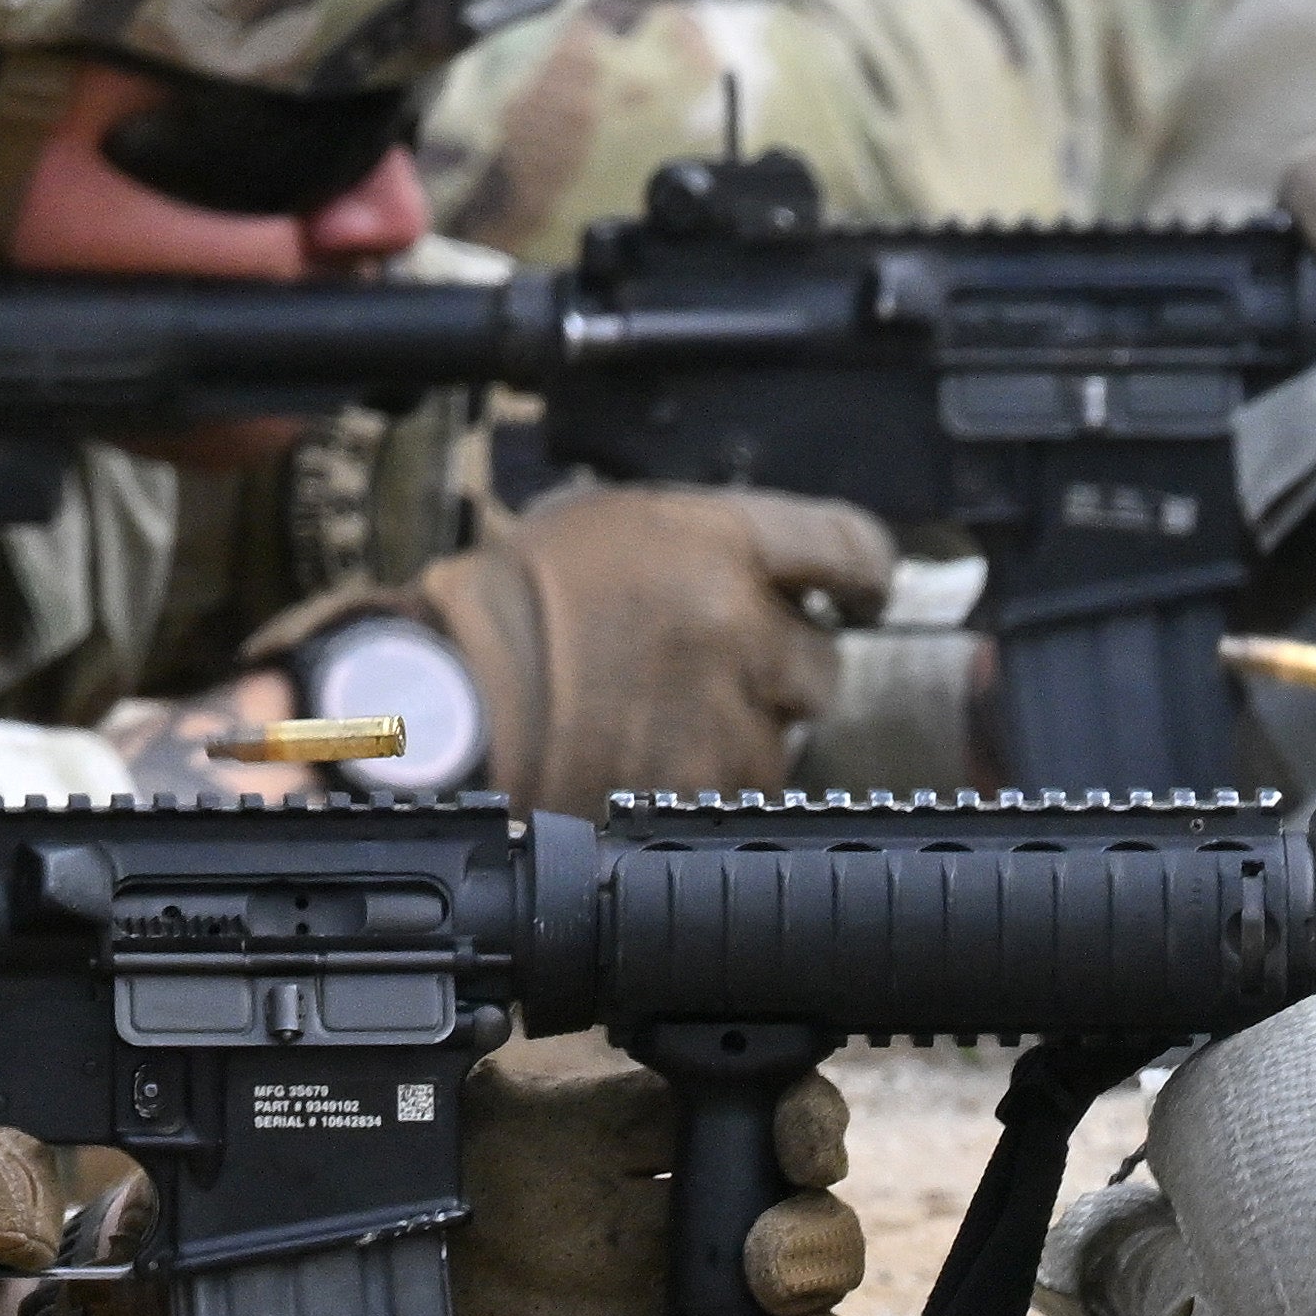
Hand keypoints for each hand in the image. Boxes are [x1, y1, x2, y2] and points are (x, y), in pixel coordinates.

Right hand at [378, 484, 900, 810]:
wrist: (451, 696)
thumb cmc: (511, 603)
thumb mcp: (615, 524)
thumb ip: (708, 543)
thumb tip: (766, 571)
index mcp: (721, 543)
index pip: (850, 547)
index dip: (865, 575)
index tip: (861, 592)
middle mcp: (742, 627)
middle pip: (824, 660)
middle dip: (785, 669)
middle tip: (727, 671)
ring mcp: (728, 717)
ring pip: (786, 736)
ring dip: (745, 730)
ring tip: (667, 720)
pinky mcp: (703, 791)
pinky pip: (740, 790)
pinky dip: (709, 780)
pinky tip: (653, 758)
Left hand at [449, 1032, 865, 1315]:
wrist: (339, 1285)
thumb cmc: (420, 1173)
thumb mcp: (499, 1104)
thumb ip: (587, 1080)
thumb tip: (668, 1036)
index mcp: (659, 1148)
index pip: (776, 1124)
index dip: (811, 1133)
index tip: (801, 1146)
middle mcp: (682, 1243)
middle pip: (805, 1243)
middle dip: (817, 1253)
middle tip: (769, 1270)